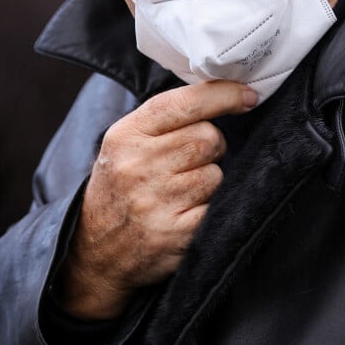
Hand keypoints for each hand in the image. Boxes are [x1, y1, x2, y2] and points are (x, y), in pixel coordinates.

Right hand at [55, 80, 257, 318]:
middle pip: (208, 137)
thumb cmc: (120, 187)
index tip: (248, 95)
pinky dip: (209, 207)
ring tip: (181, 191)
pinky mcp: (177, 233)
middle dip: (211, 146)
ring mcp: (157, 202)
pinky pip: (217, 206)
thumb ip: (167, 117)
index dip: (224, 95)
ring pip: (216, 173)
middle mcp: (139, 166)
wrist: (96, 250)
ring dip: (209, 180)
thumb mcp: (126, 142)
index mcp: (126, 135)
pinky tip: (187, 212)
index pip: (185, 103)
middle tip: (190, 161)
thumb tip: (227, 94)